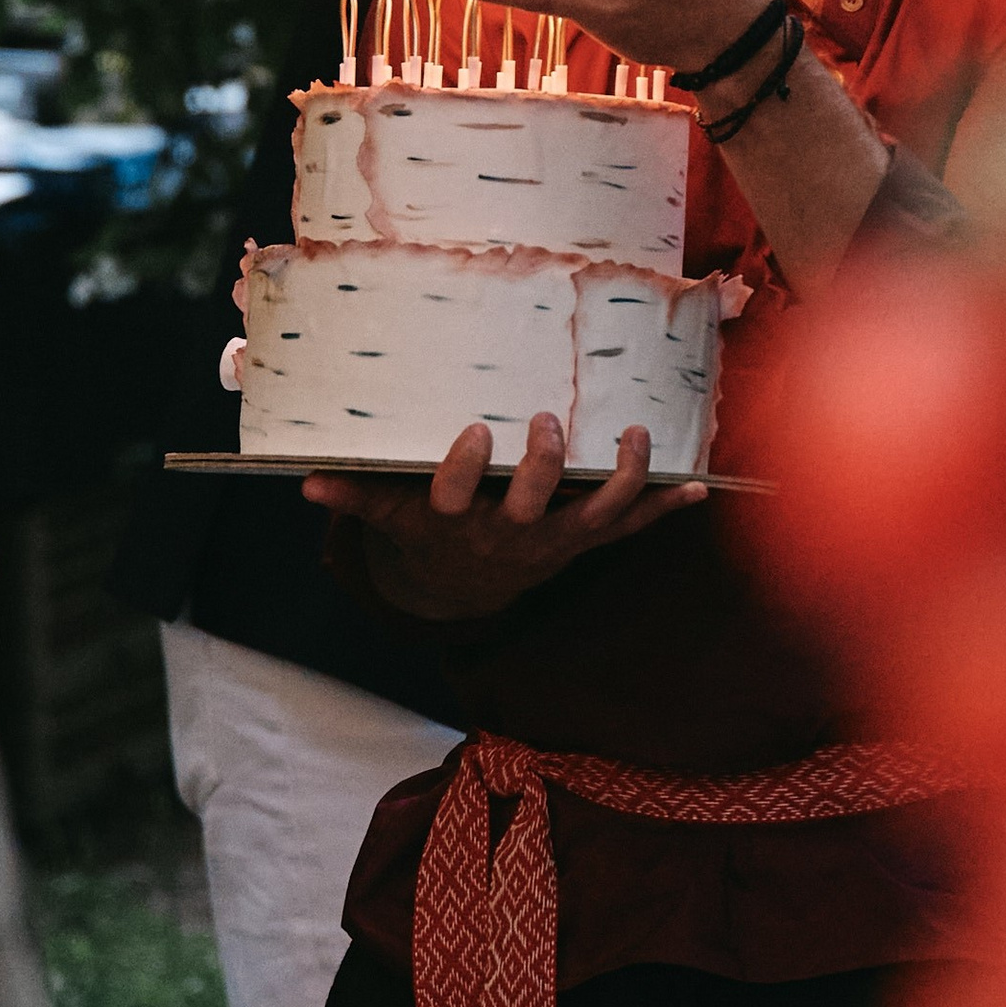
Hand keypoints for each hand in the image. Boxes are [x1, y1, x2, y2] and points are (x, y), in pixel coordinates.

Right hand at [304, 415, 698, 620]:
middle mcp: (511, 532)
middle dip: (545, 462)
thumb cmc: (430, 531)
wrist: (469, 587)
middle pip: (533, 501)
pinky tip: (700, 486)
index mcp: (458, 521)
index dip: (466, 467)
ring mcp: (556, 539)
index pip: (457, 496)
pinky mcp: (587, 540)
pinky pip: (630, 527)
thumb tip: (305, 483)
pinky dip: (664, 507)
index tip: (476, 429)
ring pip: (596, 513)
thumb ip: (358, 497)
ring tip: (634, 434)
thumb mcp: (391, 518)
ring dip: (622, 477)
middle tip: (550, 419)